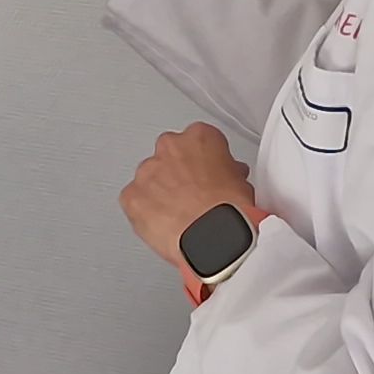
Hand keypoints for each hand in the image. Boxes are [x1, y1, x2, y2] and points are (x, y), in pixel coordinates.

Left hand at [122, 124, 259, 282]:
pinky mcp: (131, 196)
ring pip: (149, 178)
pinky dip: (145, 212)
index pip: (199, 140)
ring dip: (160, 192)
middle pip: (170, 156)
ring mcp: (147, 171)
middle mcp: (169, 148)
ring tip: (179, 214)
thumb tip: (226, 178)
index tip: (207, 174)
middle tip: (192, 195)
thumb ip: (228, 170)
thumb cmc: (230, 210)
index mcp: (199, 137)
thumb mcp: (242, 182)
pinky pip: (133, 201)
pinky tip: (162, 224)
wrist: (213, 236)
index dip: (204, 161)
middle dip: (178, 173)